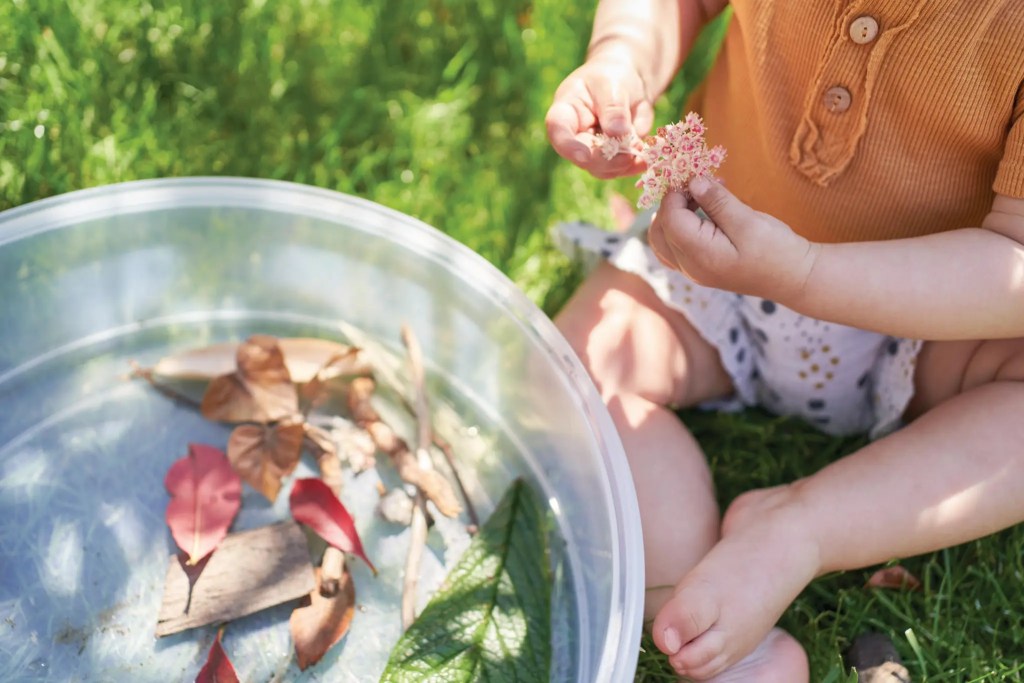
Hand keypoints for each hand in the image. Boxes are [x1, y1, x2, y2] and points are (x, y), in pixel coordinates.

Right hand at [544, 52, 652, 178]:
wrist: (628, 83)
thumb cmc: (613, 76)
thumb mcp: (612, 84)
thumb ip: (613, 108)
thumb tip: (619, 134)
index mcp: (565, 112)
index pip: (558, 129)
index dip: (568, 146)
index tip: (584, 156)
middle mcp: (573, 136)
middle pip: (583, 156)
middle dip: (607, 158)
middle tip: (631, 151)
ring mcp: (591, 151)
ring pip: (601, 169)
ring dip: (623, 163)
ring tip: (642, 147)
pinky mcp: (610, 159)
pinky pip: (619, 169)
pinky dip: (634, 166)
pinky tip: (645, 158)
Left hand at [647, 178, 820, 303]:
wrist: (794, 278)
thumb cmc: (776, 249)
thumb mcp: (748, 220)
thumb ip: (717, 201)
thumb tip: (692, 181)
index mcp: (700, 255)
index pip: (669, 219)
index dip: (676, 194)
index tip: (695, 176)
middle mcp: (690, 268)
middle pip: (659, 231)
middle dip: (671, 204)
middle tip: (698, 186)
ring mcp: (692, 271)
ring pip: (662, 241)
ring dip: (673, 215)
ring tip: (701, 198)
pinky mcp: (699, 269)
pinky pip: (674, 249)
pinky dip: (678, 228)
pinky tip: (700, 215)